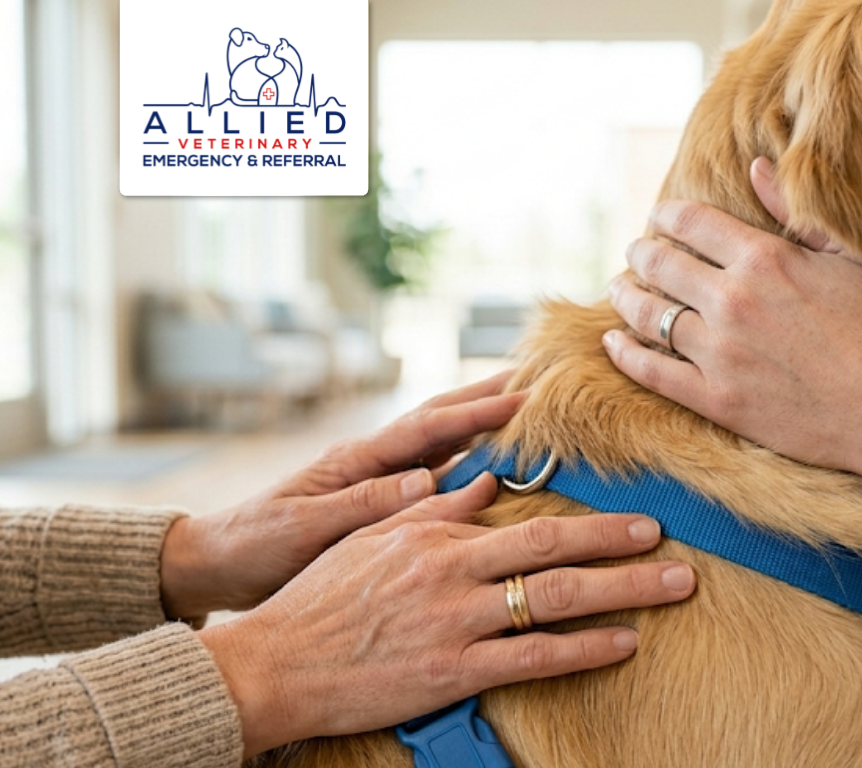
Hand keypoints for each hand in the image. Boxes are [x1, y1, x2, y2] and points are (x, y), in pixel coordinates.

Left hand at [160, 372, 525, 618]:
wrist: (216, 562)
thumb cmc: (255, 546)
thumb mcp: (305, 528)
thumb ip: (364, 504)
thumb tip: (425, 478)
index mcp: (355, 460)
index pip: (426, 428)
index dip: (476, 413)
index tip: (522, 399)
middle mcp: (369, 459)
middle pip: (438, 418)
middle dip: (486, 397)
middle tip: (537, 379)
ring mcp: (373, 475)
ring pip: (438, 440)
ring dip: (480, 419)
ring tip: (524, 405)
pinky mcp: (375, 497)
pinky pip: (430, 470)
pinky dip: (464, 456)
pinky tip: (490, 459)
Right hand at [200, 480, 696, 756]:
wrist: (271, 665)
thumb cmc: (318, 602)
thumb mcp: (372, 540)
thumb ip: (433, 511)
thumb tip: (483, 480)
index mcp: (436, 537)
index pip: (529, 523)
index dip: (590, 521)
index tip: (634, 520)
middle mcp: (453, 572)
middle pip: (556, 551)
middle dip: (623, 547)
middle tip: (674, 545)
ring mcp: (455, 622)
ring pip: (555, 600)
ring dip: (623, 592)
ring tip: (673, 586)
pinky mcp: (451, 672)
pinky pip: (533, 659)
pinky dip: (584, 648)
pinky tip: (624, 643)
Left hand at [603, 158, 861, 474]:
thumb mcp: (851, 259)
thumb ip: (796, 213)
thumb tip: (757, 167)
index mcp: (765, 258)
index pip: (692, 223)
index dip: (667, 215)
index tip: (660, 216)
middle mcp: (733, 301)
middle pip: (661, 265)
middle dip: (642, 253)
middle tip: (636, 251)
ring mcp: (720, 353)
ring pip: (649, 316)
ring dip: (628, 297)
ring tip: (620, 290)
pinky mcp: (718, 401)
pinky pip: (652, 372)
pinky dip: (625, 353)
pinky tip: (612, 341)